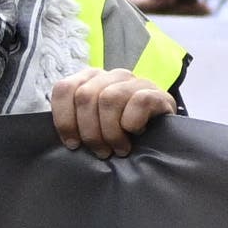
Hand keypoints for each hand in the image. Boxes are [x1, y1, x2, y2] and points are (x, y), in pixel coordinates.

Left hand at [48, 71, 170, 154]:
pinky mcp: (157, 92)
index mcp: (90, 79)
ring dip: (111, 131)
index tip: (73, 144)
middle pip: (85, 96)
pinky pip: (138, 102)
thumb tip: (64, 137)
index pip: (64, 89)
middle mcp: (111, 75)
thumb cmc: (123, 134)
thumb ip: (77, 122)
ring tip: (119, 148)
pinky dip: (133, 123)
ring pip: (109, 98)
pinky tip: (137, 133)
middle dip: (90, 131)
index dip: (64, 119)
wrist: (163, 135)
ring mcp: (135, 81)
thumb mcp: (95, 126)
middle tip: (101, 151)